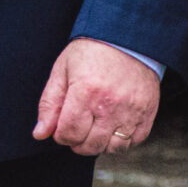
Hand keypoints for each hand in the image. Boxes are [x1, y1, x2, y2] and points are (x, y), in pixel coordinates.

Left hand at [34, 39, 162, 155]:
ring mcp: (132, 110)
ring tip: (95, 128)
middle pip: (90, 145)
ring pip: (113, 148)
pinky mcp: (147, 113)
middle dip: (78, 142)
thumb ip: (50, 104)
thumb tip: (40, 134)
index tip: (62, 126)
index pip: (69, 133)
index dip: (61, 135)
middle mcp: (110, 105)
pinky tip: (113, 126)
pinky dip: (122, 141)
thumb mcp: (62, 70)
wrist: (127, 38)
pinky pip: (134, 142)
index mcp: (86, 92)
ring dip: (100, 144)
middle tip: (78, 127)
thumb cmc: (91, 52)